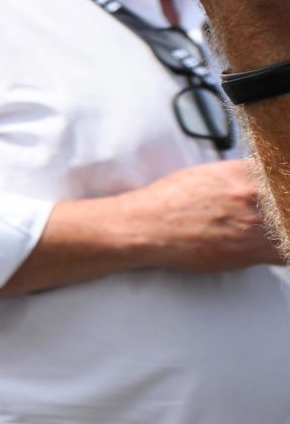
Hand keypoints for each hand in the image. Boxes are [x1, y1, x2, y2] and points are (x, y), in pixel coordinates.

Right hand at [126, 158, 283, 271]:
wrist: (147, 227)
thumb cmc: (169, 201)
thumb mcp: (209, 173)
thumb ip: (243, 176)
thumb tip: (264, 182)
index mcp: (246, 171)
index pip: (283, 176)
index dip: (283, 186)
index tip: (281, 194)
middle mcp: (255, 193)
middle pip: (287, 201)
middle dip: (283, 208)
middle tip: (271, 215)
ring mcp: (256, 221)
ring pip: (287, 227)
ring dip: (281, 230)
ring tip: (267, 231)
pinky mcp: (252, 248)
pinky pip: (285, 252)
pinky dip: (280, 250)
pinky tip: (268, 249)